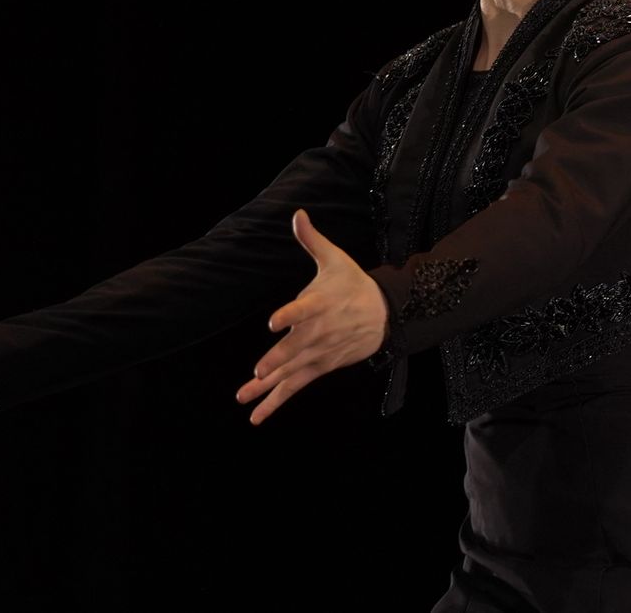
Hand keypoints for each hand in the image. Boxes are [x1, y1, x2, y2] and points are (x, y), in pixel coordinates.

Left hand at [235, 208, 388, 424]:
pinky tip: (256, 414)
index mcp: (321, 303)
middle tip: (259, 371)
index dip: (289, 315)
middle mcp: (320, 331)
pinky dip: (276, 401)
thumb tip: (297, 214)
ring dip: (269, 387)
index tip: (273, 321)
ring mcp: (320, 352)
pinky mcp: (321, 367)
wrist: (385, 313)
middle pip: (297, 347)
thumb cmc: (353, 283)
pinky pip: (295, 386)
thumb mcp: (335, 259)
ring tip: (244, 397)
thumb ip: (312, 240)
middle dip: (278, 360)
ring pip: (292, 372)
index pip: (304, 309)